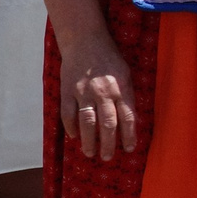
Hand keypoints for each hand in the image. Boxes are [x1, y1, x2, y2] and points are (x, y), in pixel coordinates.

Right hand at [57, 33, 138, 160]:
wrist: (85, 40)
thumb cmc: (109, 58)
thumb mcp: (125, 73)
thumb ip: (127, 95)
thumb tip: (130, 120)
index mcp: (121, 88)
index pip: (128, 117)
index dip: (129, 135)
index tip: (129, 148)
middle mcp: (103, 92)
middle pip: (107, 124)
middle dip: (108, 144)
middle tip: (107, 157)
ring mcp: (83, 92)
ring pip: (87, 122)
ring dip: (89, 140)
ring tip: (90, 153)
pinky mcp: (67, 90)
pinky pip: (68, 114)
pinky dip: (70, 127)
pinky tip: (74, 136)